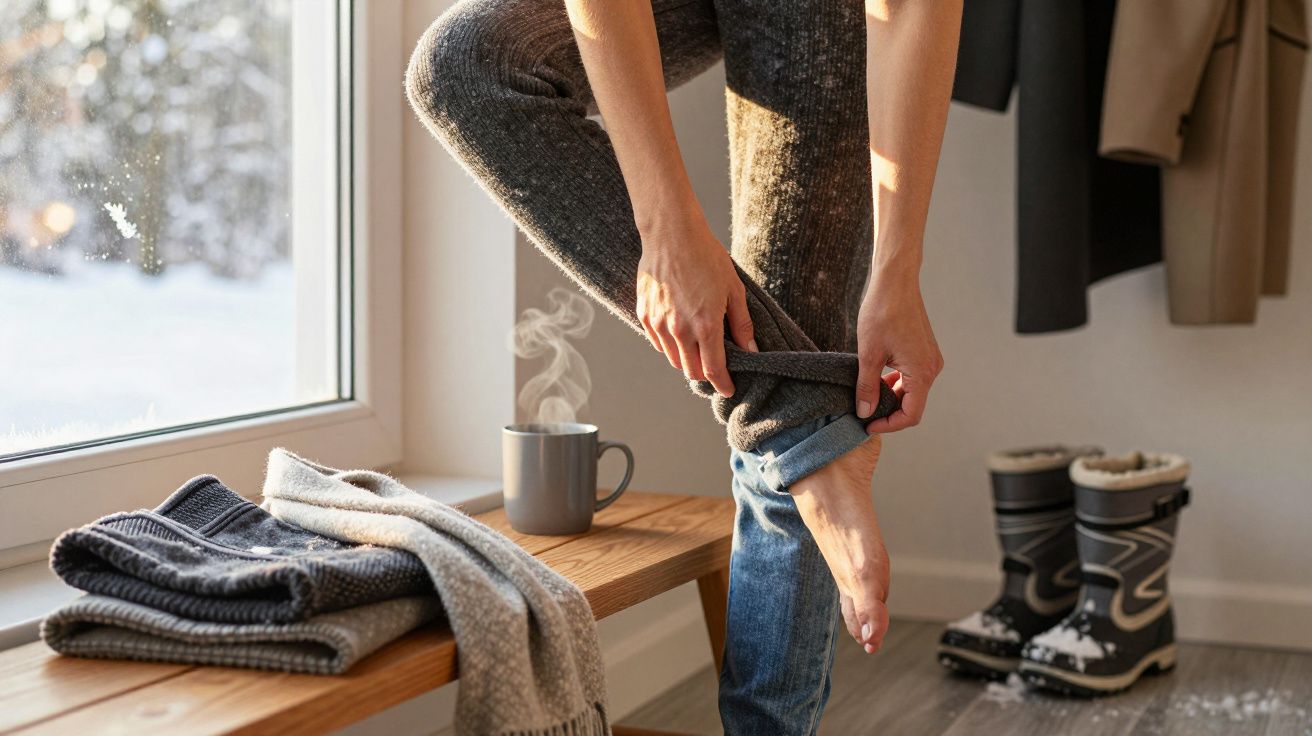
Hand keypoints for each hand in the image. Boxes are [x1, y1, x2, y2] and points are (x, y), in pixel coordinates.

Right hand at [636, 218, 756, 396]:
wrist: (672, 234)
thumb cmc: (706, 257)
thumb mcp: (733, 289)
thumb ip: (742, 323)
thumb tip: (752, 349)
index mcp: (705, 325)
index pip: (713, 369)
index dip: (722, 383)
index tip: (728, 388)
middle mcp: (680, 330)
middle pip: (692, 370)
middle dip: (705, 373)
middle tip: (714, 364)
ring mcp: (659, 324)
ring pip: (673, 359)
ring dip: (687, 360)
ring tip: (696, 347)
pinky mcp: (645, 315)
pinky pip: (658, 343)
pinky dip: (669, 346)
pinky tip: (679, 333)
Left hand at [855, 269, 942, 432]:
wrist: (895, 282)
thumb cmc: (882, 312)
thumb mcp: (868, 354)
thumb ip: (867, 387)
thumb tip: (865, 413)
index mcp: (922, 372)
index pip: (910, 415)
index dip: (888, 425)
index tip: (867, 424)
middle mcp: (932, 368)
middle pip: (913, 405)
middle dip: (888, 413)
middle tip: (863, 413)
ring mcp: (930, 359)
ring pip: (912, 391)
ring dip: (891, 397)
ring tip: (867, 396)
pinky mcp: (925, 351)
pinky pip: (913, 377)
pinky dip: (896, 383)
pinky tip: (877, 379)